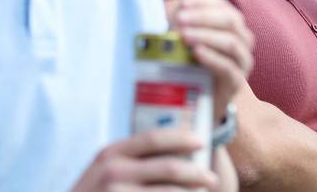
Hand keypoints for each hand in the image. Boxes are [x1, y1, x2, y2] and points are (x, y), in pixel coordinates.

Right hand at [71, 129, 218, 190]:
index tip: (202, 142)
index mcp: (111, 153)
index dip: (182, 138)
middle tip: (213, 179)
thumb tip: (176, 146)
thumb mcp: (103, 170)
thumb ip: (130, 158)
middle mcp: (112, 171)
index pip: (154, 138)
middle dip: (198, 173)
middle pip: (169, 168)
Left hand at [171, 0, 254, 120]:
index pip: (223, 6)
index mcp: (231, 24)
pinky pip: (229, 69)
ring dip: (207, 36)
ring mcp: (241, 63)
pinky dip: (213, 59)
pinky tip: (196, 53)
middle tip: (180, 19)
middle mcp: (242, 41)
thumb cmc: (186, 56)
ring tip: (185, 36)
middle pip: (231, 22)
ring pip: (231, 43)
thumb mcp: (185, 24)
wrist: (186, 97)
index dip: (204, 3)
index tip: (182, 4)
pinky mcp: (235, 85)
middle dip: (205, 18)